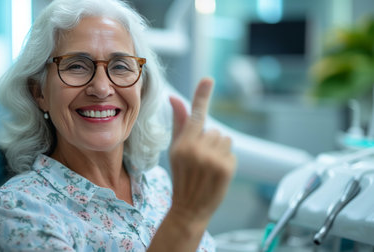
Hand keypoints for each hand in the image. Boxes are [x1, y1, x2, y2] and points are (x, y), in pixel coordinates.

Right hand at [168, 78, 235, 225]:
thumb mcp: (175, 149)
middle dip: (210, 140)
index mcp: (183, 144)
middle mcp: (198, 151)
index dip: (202, 96)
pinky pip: (232, 152)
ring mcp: (213, 160)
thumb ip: (179, 122)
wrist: (189, 207)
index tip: (208, 80)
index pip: (195, 115)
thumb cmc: (181, 176)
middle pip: (214, 130)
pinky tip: (216, 172)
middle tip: (200, 158)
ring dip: (220, 149)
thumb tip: (174, 97)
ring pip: (225, 139)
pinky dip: (226, 160)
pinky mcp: (227, 169)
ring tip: (209, 165)